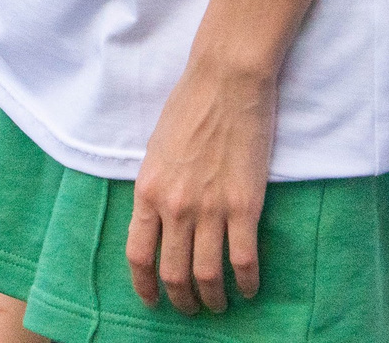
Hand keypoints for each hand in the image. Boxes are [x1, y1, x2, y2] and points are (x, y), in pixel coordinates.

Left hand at [125, 55, 277, 314]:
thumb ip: (156, 187)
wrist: (225, 81)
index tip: (151, 300)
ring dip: (213, 298)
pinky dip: (248, 282)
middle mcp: (174, 207)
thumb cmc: (189, 107)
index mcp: (147, 191)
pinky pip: (244, 259)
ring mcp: (210, 208)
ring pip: (208, 275)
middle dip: (180, 299)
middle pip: (173, 272)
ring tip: (219, 304)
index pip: (138, 254)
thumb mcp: (155, 149)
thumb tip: (157, 219)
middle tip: (189, 308)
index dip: (144, 285)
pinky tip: (250, 288)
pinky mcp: (245, 206)